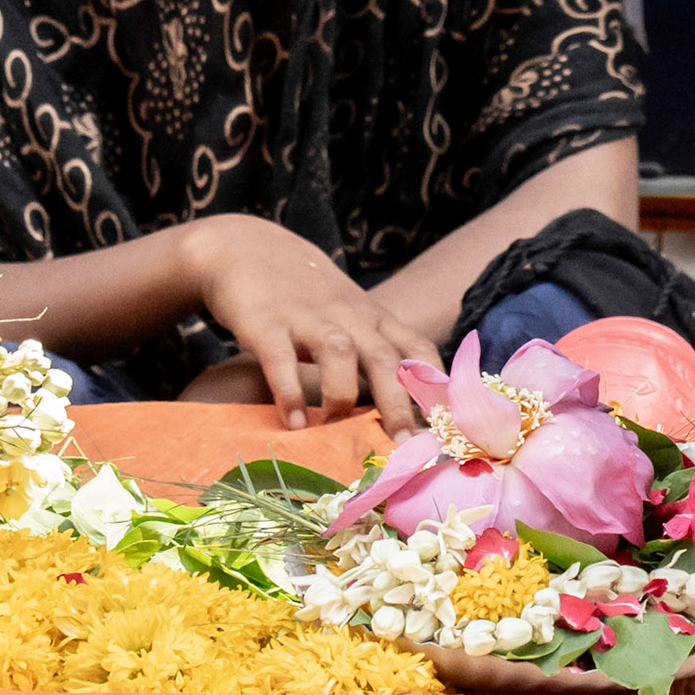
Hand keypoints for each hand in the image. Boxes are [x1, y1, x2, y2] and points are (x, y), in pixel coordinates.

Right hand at [178, 217, 440, 435]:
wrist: (247, 248)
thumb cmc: (306, 295)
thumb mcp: (349, 314)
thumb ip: (373, 352)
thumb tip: (402, 413)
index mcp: (373, 318)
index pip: (418, 348)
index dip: (436, 385)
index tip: (447, 424)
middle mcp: (347, 317)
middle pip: (383, 358)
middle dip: (398, 403)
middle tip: (404, 446)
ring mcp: (307, 318)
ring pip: (339, 353)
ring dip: (342, 395)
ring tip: (336, 432)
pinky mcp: (266, 323)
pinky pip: (280, 359)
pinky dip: (288, 391)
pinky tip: (293, 423)